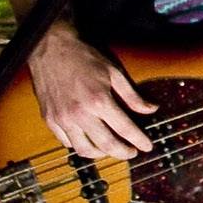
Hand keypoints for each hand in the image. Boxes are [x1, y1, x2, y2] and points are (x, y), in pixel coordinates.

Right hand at [30, 22, 154, 159]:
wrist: (51, 48)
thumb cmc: (84, 57)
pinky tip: (89, 140)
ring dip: (101, 154)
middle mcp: (80, 114)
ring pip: (84, 149)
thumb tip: (152, 109)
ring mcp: (62, 119)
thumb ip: (132, 95)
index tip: (147, 147)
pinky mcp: (50, 119)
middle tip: (131, 153)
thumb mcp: (114, 72)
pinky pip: (66, 142)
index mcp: (99, 101)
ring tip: (111, 149)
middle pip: (106, 145)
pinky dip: (80, 145)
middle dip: (123, 152)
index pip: (125, 129)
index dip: (139, 140)